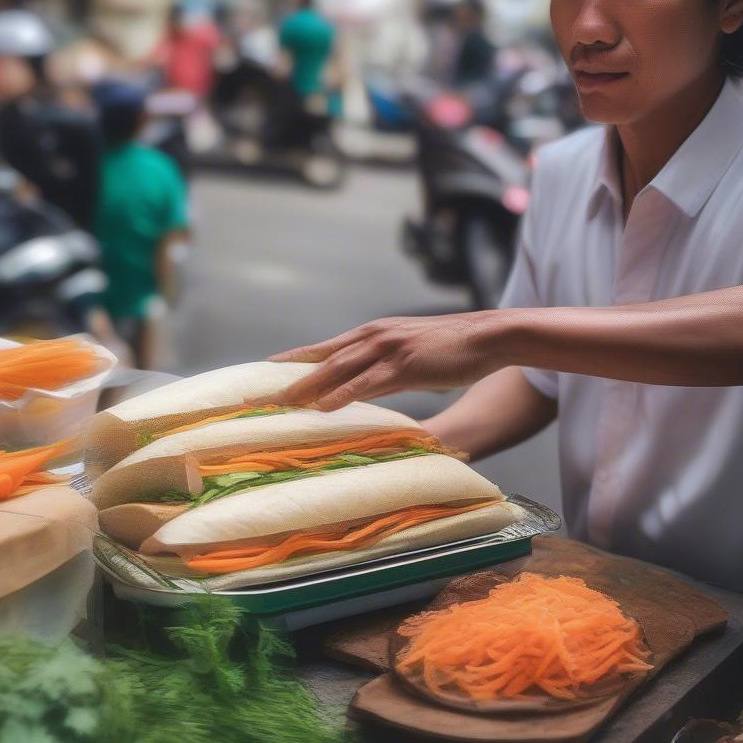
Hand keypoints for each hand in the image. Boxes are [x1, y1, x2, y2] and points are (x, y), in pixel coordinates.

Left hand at [268, 312, 507, 409]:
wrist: (487, 336)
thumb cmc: (449, 348)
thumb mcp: (407, 354)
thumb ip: (382, 368)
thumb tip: (363, 387)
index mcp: (370, 334)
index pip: (322, 350)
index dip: (291, 363)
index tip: (263, 375)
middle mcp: (372, 337)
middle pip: (319, 360)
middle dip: (286, 380)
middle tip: (256, 397)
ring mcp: (387, 349)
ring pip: (336, 369)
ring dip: (305, 388)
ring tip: (277, 405)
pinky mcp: (404, 364)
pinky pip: (367, 382)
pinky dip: (342, 395)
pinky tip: (323, 407)